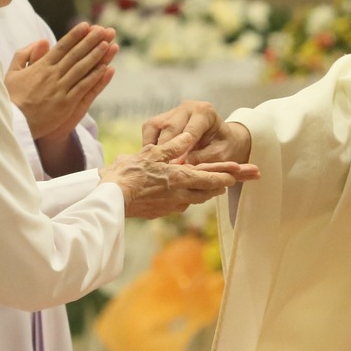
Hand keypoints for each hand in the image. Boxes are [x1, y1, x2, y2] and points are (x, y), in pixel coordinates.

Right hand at [6, 23, 117, 141]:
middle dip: (90, 40)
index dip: (75, 35)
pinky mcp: (66, 104)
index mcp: (41, 66)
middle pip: (75, 54)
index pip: (62, 46)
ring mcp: (60, 89)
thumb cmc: (11, 97)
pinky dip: (94, 77)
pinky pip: (83, 87)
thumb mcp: (13, 72)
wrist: (13, 122)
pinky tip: (105, 68)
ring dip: (96, 55)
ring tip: (108, 44)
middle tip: (103, 29)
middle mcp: (53, 75)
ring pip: (82, 68)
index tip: (86, 25)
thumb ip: (25, 54)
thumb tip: (43, 41)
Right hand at [104, 145, 259, 219]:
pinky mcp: (160, 212)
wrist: (110, 199)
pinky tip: (184, 195)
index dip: (227, 176)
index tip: (239, 174)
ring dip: (205, 192)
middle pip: (207, 192)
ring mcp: (170, 206)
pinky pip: (179, 204)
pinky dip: (186, 197)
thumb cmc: (129, 173)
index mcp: (181, 178)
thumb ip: (173, 146)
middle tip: (234, 181)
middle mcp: (180, 195)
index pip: (211, 178)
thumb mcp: (153, 153)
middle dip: (221, 185)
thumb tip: (188, 138)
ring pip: (194, 199)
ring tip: (214, 188)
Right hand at [141, 100, 252, 164]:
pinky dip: (148, 145)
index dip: (180, 151)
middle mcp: (187, 107)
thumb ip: (202, 158)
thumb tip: (181, 165)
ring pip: (154, 126)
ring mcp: (172, 111)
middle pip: (169, 127)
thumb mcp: (219, 155)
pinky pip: (149, 130)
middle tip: (160, 169)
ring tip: (154, 165)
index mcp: (205, 112)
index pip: (189, 131)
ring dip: (152, 147)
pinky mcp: (161, 118)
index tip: (174, 168)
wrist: (221, 139)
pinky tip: (153, 159)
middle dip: (164, 149)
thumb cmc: (223, 147)